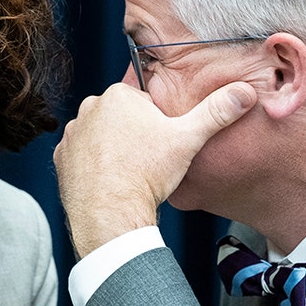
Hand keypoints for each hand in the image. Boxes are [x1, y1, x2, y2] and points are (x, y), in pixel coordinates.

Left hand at [53, 81, 255, 256]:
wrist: (111, 213)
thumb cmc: (147, 175)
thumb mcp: (188, 139)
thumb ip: (216, 112)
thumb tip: (243, 92)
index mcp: (118, 96)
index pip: (144, 103)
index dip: (158, 125)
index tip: (161, 145)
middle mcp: (89, 108)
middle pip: (122, 118)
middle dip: (134, 134)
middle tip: (147, 160)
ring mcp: (72, 133)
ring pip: (101, 135)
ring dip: (113, 148)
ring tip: (128, 171)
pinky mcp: (61, 156)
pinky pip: (83, 155)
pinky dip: (94, 164)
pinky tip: (109, 179)